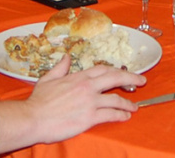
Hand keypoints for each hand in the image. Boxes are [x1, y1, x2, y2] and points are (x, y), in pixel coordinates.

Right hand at [25, 55, 144, 143]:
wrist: (32, 118)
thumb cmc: (38, 101)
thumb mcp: (48, 78)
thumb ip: (60, 68)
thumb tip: (67, 57)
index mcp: (78, 77)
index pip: (103, 69)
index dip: (116, 70)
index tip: (124, 72)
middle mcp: (87, 87)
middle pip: (115, 78)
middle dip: (131, 78)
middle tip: (141, 80)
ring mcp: (90, 102)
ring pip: (116, 99)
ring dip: (128, 103)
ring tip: (134, 107)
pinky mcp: (89, 117)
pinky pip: (111, 115)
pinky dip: (121, 115)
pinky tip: (126, 116)